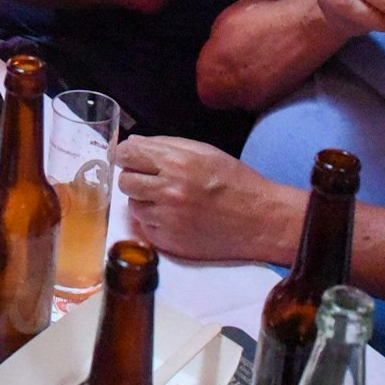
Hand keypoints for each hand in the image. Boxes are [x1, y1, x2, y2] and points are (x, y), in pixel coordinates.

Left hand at [117, 136, 290, 262]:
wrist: (260, 221)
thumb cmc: (235, 182)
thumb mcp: (204, 151)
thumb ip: (165, 144)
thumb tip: (133, 143)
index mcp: (178, 162)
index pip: (127, 154)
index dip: (124, 154)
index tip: (128, 157)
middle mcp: (169, 190)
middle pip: (124, 181)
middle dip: (134, 177)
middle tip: (150, 179)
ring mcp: (168, 219)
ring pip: (132, 205)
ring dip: (144, 200)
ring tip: (168, 199)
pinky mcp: (169, 241)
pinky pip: (145, 227)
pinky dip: (154, 221)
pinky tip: (174, 217)